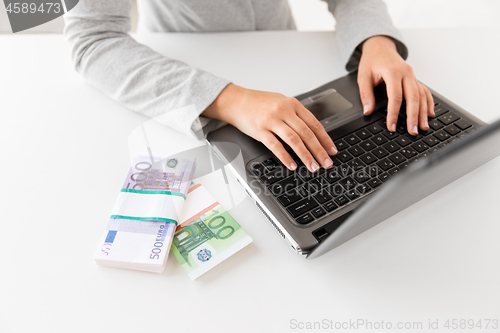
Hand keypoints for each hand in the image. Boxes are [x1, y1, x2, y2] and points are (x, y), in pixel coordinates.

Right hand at [202, 84, 337, 171]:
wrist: (235, 100)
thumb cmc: (257, 103)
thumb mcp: (280, 102)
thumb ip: (295, 114)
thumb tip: (311, 132)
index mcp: (292, 104)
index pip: (314, 124)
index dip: (325, 139)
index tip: (332, 150)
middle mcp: (284, 111)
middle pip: (307, 133)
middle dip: (319, 151)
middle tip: (326, 163)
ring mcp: (272, 120)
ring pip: (294, 140)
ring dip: (306, 155)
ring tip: (313, 167)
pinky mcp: (260, 130)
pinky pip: (276, 146)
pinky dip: (286, 157)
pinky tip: (292, 165)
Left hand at [358, 36, 434, 134]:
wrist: (380, 47)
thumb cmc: (372, 61)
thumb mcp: (363, 76)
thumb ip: (365, 93)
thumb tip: (367, 111)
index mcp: (393, 72)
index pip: (395, 96)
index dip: (393, 113)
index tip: (391, 127)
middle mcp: (406, 73)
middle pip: (413, 97)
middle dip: (413, 116)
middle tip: (413, 131)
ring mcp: (412, 75)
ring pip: (421, 95)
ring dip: (423, 112)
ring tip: (423, 127)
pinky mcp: (414, 78)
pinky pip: (425, 91)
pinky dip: (429, 103)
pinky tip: (430, 114)